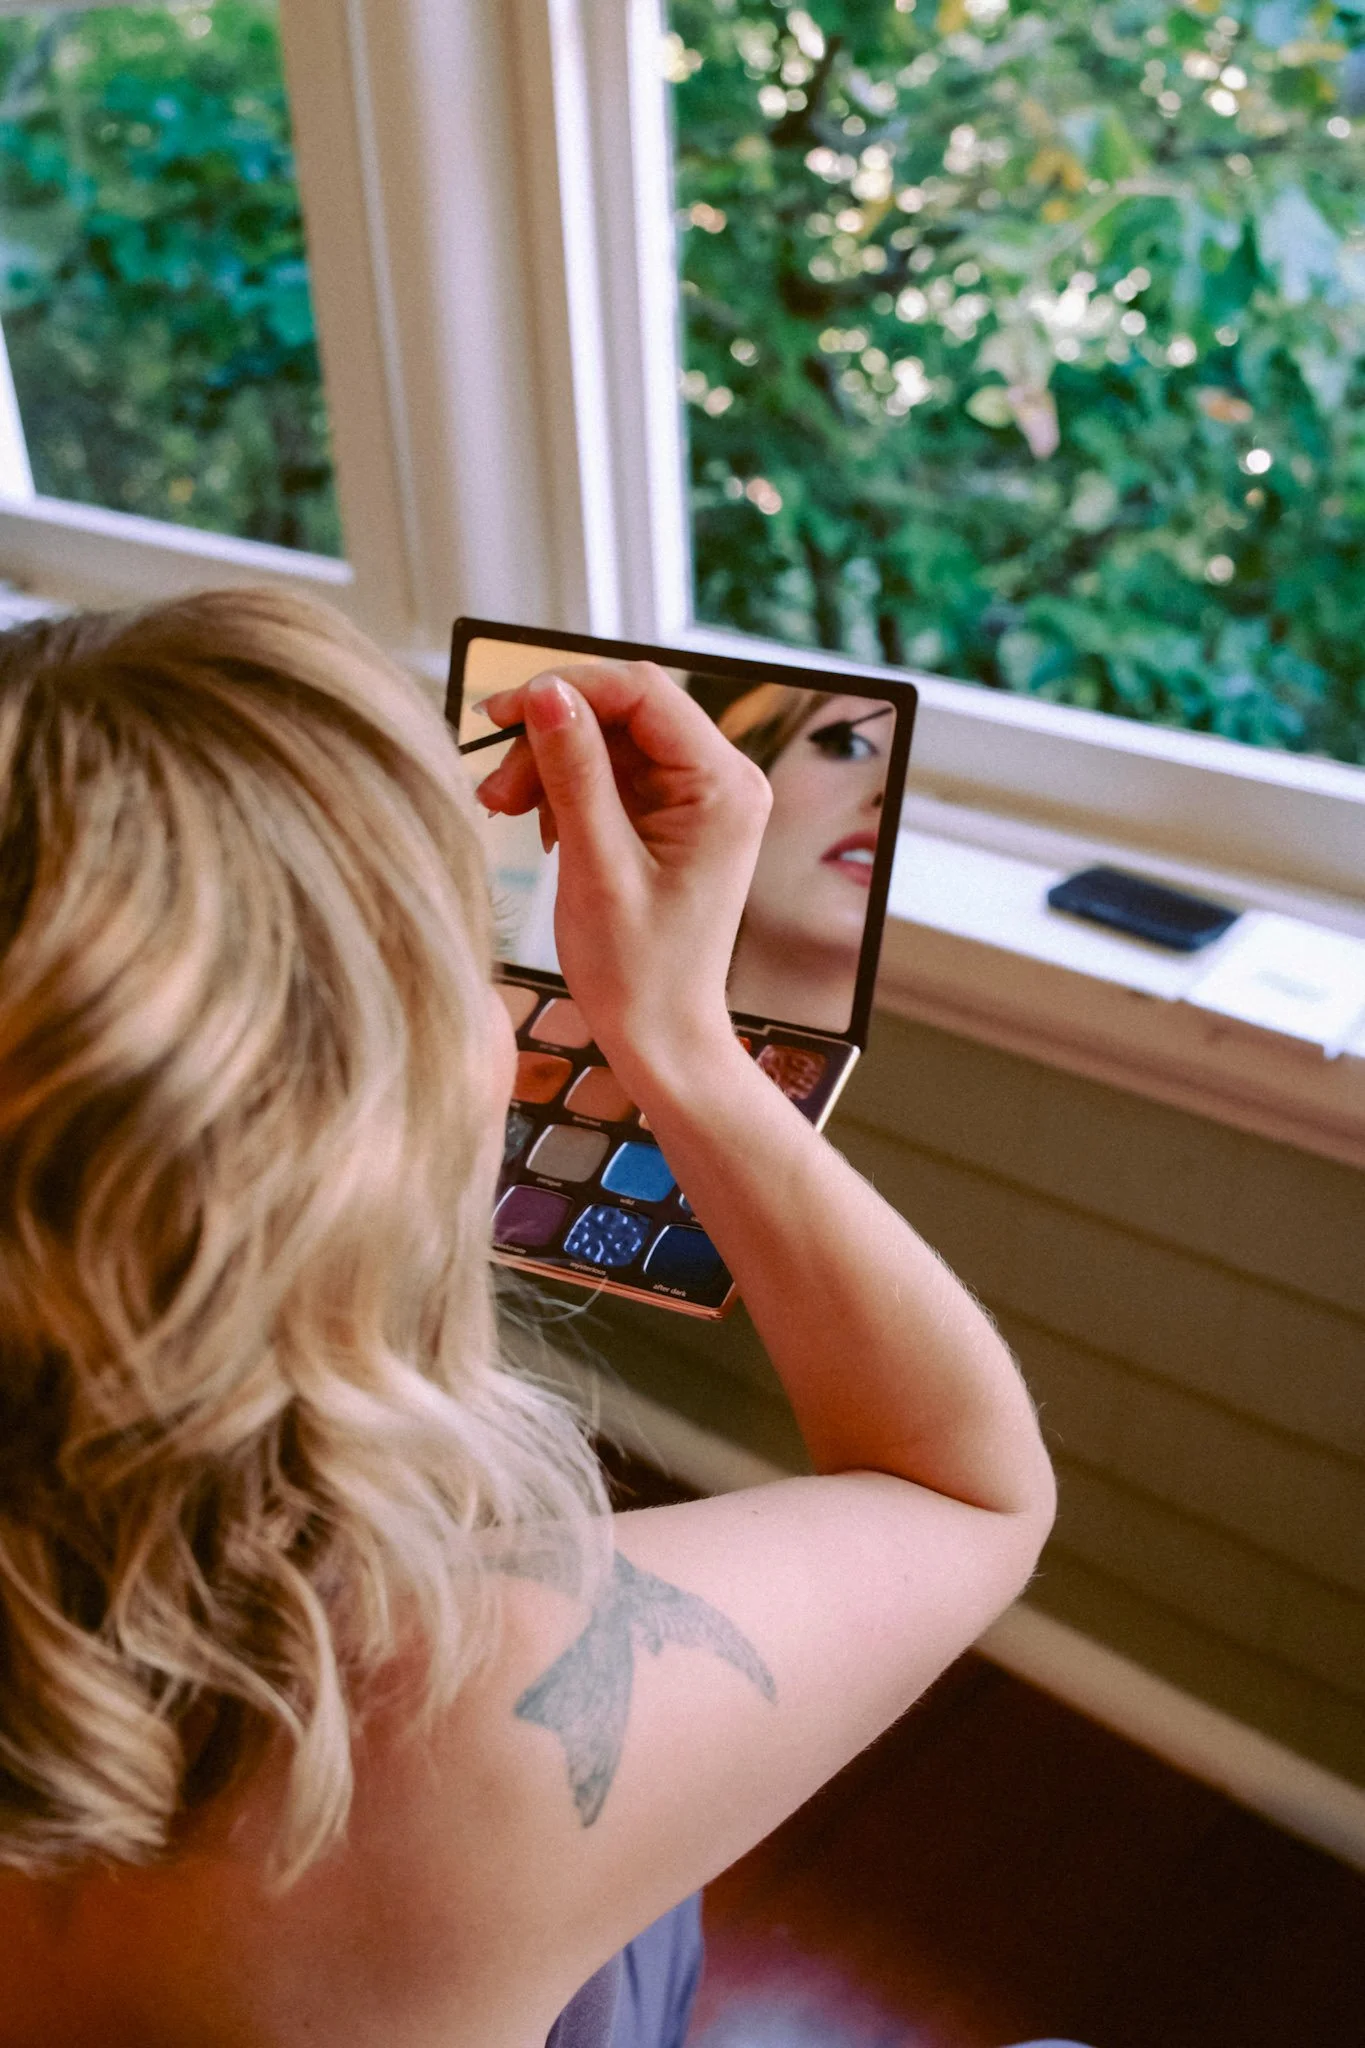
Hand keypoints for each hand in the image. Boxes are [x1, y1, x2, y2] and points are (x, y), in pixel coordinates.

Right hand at [474, 662, 770, 1088]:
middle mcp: (722, 780)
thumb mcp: (596, 865)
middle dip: (552, 736)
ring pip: (609, 741)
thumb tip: (545, 690)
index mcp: (723, 786)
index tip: (500, 713)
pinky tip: (538, 827)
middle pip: (623, 713)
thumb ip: (574, 771)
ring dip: (550, 765)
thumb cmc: (637, 971)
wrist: (659, 1037)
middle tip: (493, 786)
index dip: (568, 688)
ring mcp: (699, 798)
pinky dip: (566, 788)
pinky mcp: (673, 817)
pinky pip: (612, 774)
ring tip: (501, 810)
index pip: (643, 692)